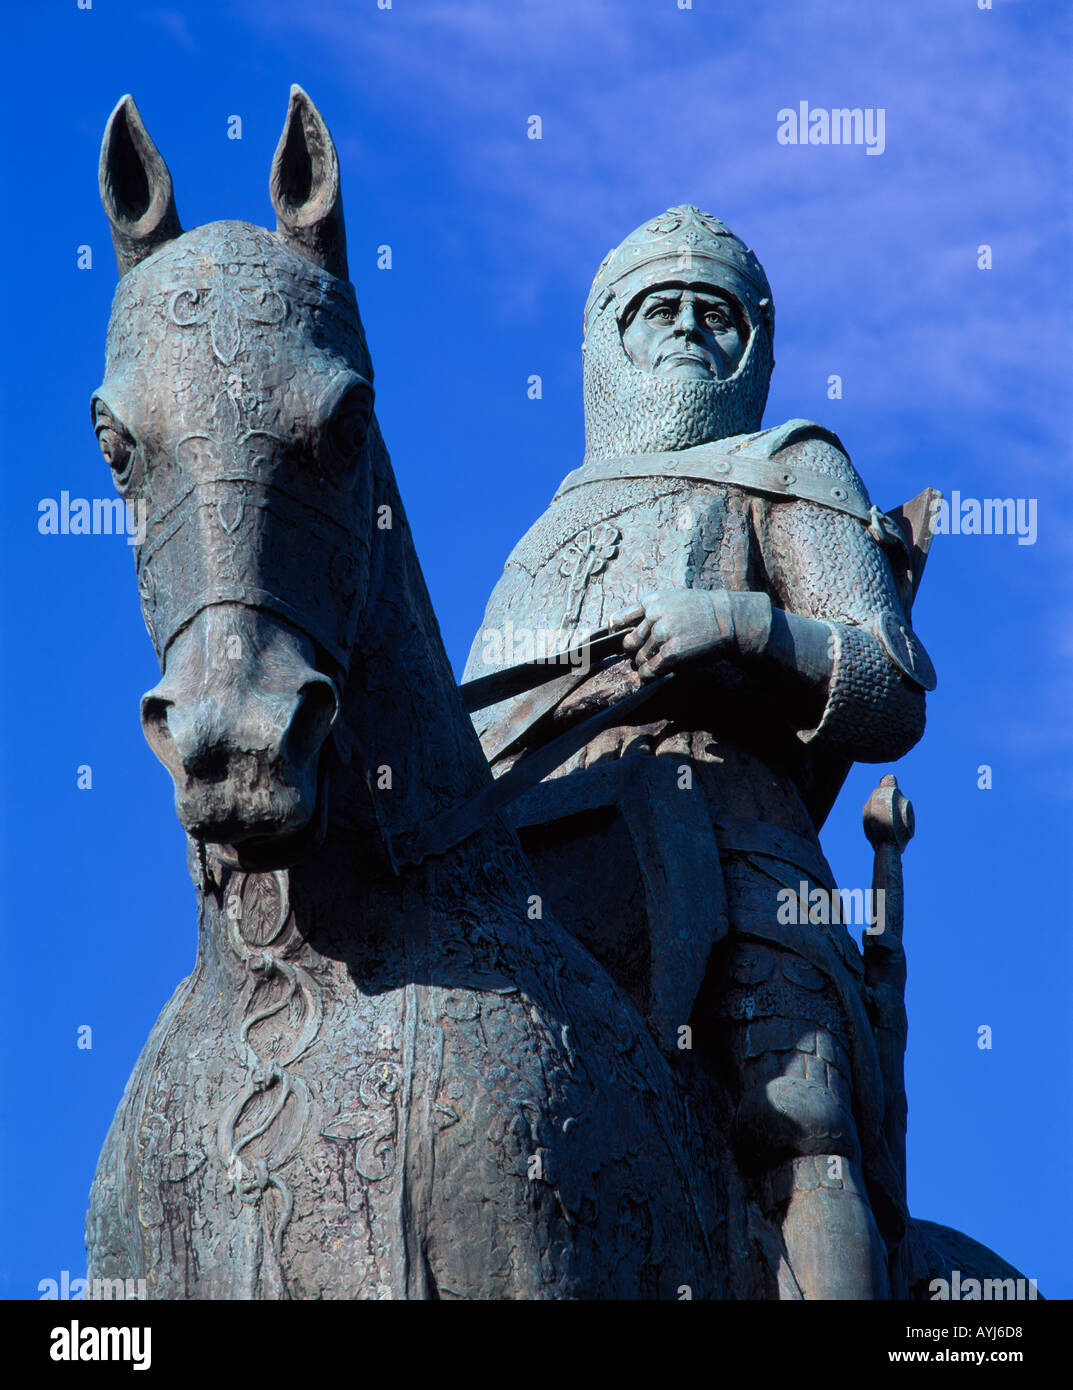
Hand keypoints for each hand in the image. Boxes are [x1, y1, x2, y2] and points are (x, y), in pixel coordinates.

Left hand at [613, 589, 735, 681]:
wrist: (727, 619)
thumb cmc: (701, 611)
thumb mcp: (673, 599)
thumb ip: (651, 610)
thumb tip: (624, 627)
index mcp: (651, 602)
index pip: (620, 620)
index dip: (618, 633)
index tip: (622, 641)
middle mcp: (654, 616)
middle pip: (629, 642)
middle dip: (633, 652)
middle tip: (639, 657)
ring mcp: (662, 634)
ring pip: (639, 658)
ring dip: (643, 665)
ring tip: (651, 666)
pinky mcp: (671, 653)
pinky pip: (649, 669)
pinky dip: (647, 675)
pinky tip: (650, 676)